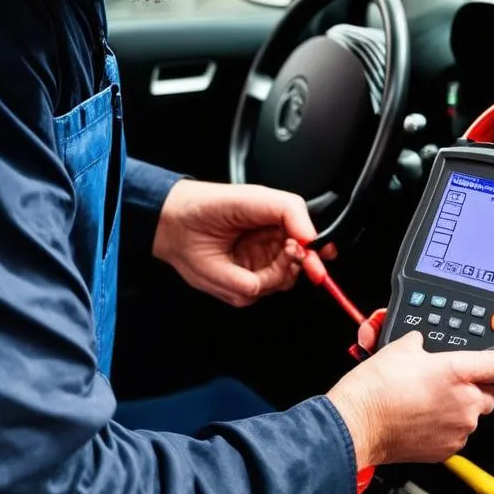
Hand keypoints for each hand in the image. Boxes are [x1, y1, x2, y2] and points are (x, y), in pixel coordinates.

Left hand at [152, 179, 334, 306]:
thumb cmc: (211, 204)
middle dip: (296, 263)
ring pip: (280, 284)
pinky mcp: (239, 288)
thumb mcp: (257, 198)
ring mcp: (257, 270)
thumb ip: (289, 211)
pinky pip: (253, 294)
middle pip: (301, 268)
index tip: (319, 252)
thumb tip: (312, 237)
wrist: (173, 222)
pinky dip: (244, 283)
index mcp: (280, 226)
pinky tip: (232, 266)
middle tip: (289, 251)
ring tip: (254, 251)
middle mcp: (272, 250)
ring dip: (270, 273)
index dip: (319, 250)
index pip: (311, 242)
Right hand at [326, 332, 493, 467]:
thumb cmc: (376, 388)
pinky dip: (444, 425)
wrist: (358, 423)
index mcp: (459, 371)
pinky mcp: (448, 450)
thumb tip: (424, 343)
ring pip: (472, 413)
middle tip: (446, 379)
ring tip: (428, 398)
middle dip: (472, 384)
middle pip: (490, 391)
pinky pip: (457, 433)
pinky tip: (422, 416)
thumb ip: (422, 342)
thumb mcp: (399, 346)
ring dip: (457, 405)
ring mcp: (458, 429)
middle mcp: (465, 402)